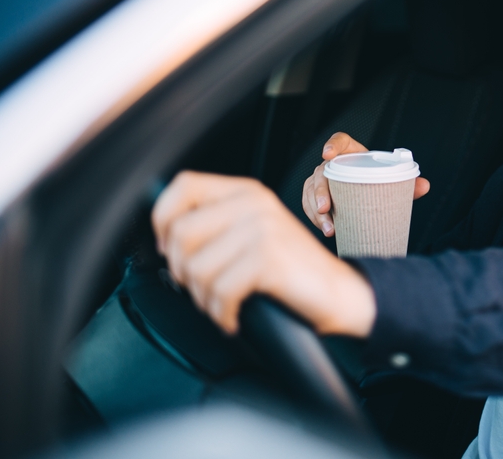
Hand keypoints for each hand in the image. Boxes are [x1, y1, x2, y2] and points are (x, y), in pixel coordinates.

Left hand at [152, 171, 375, 336]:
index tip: (168, 247)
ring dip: (203, 298)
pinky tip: (233, 316)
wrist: (340, 293)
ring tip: (223, 304)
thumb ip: (217, 223)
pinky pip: (219, 291)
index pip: (183, 186)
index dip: (162, 218)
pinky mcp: (268, 258)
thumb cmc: (293, 271)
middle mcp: (254, 204)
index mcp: (247, 192)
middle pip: (181, 232)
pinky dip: (221, 313)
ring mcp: (262, 229)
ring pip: (196, 267)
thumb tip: (164, 236)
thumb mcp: (254, 233)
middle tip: (203, 287)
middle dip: (182, 271)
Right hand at [302, 132, 430, 235]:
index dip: (332, 144)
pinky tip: (326, 229)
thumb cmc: (376, 182)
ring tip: (329, 228)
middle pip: (321, 172)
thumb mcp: (389, 181)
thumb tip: (425, 186)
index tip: (328, 154)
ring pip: (311, 191)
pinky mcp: (315, 195)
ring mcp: (321, 179)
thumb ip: (406, 183)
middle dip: (320, 190)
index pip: (340, 141)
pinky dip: (314, 218)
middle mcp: (332, 164)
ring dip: (315, 210)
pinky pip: (308, 204)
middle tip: (326, 207)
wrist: (366, 194)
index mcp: (351, 153)